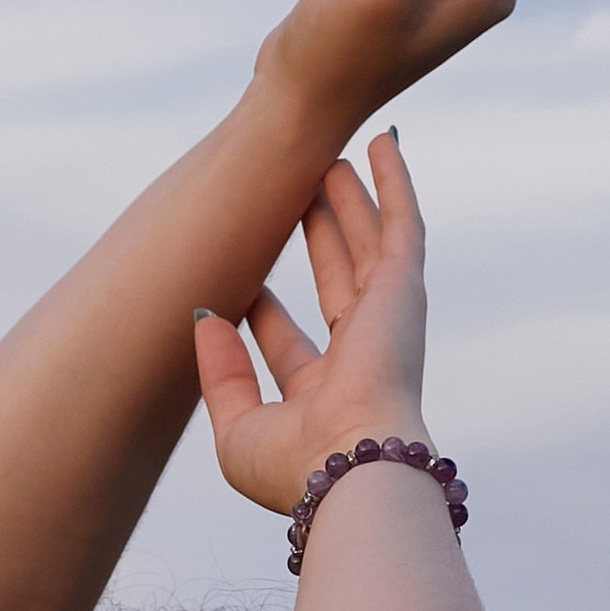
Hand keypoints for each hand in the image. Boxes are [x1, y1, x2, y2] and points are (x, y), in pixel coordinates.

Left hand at [192, 134, 429, 516]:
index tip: (243, 283)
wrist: (352, 467)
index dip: (262, 313)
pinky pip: (402, 223)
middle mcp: (360, 358)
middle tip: (296, 197)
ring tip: (334, 159)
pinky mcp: (403, 291)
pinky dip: (395, 182)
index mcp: (323, 397)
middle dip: (315, 239)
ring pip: (365, 245)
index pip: (287, 343)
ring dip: (351, 202)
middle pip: (333, 280)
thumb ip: (220, 375)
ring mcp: (386, 321)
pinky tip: (385, 143)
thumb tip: (205, 319)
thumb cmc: (296, 466)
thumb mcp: (237, 427)